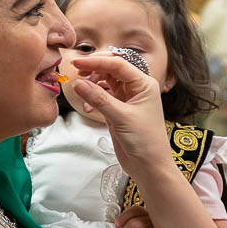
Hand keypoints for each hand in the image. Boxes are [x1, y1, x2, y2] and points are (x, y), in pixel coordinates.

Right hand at [71, 54, 173, 182]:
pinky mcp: (119, 110)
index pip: (118, 64)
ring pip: (107, 81)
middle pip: (112, 69)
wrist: (150, 166)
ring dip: (93, 83)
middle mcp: (137, 88)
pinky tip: (87, 106)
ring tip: (80, 89)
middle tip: (76, 71)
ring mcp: (128, 99)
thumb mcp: (121, 117)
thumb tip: (78, 83)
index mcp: (144, 84)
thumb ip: (99, 99)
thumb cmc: (145, 141)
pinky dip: (93, 97)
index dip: (97, 61)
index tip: (77, 62)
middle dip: (95, 68)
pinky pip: (104, 96)